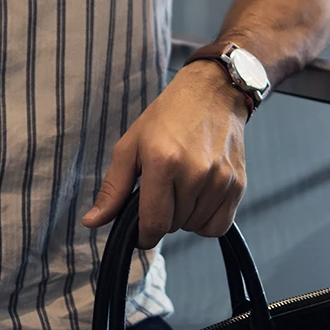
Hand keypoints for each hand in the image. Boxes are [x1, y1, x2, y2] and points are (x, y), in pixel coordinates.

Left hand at [82, 64, 249, 248]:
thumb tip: (92, 222)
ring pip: (195, 226)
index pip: (154, 223)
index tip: (140, 233)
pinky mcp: (238, 183)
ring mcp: (220, 178)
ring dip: (185, 217)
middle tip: (162, 191)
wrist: (212, 93)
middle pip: (174, 226)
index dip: (143, 236)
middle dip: (163, 218)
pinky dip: (206, 220)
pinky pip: (219, 225)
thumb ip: (112, 188)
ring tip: (182, 188)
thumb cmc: (168, 116)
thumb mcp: (131, 145)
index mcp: (163, 161)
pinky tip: (199, 198)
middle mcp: (195, 172)